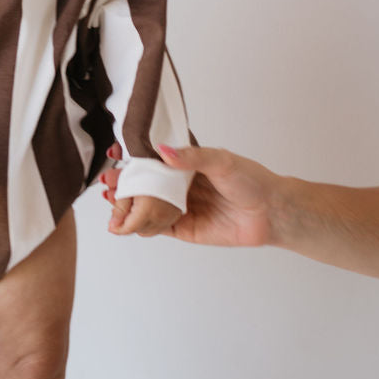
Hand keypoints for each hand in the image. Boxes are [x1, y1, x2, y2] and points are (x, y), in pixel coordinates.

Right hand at [100, 143, 273, 247]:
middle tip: (107, 180)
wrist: (271, 213)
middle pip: (143, 183)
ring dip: (125, 204)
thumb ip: (191, 156)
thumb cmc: (251, 180)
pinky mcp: (183, 229)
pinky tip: (125, 221)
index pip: (152, 158)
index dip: (131, 156)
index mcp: (186, 164)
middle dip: (122, 182)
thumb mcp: (221, 160)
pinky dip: (139, 225)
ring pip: (145, 205)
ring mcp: (180, 207)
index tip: (114, 153)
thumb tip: (162, 150)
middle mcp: (179, 184)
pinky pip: (156, 227)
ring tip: (109, 198)